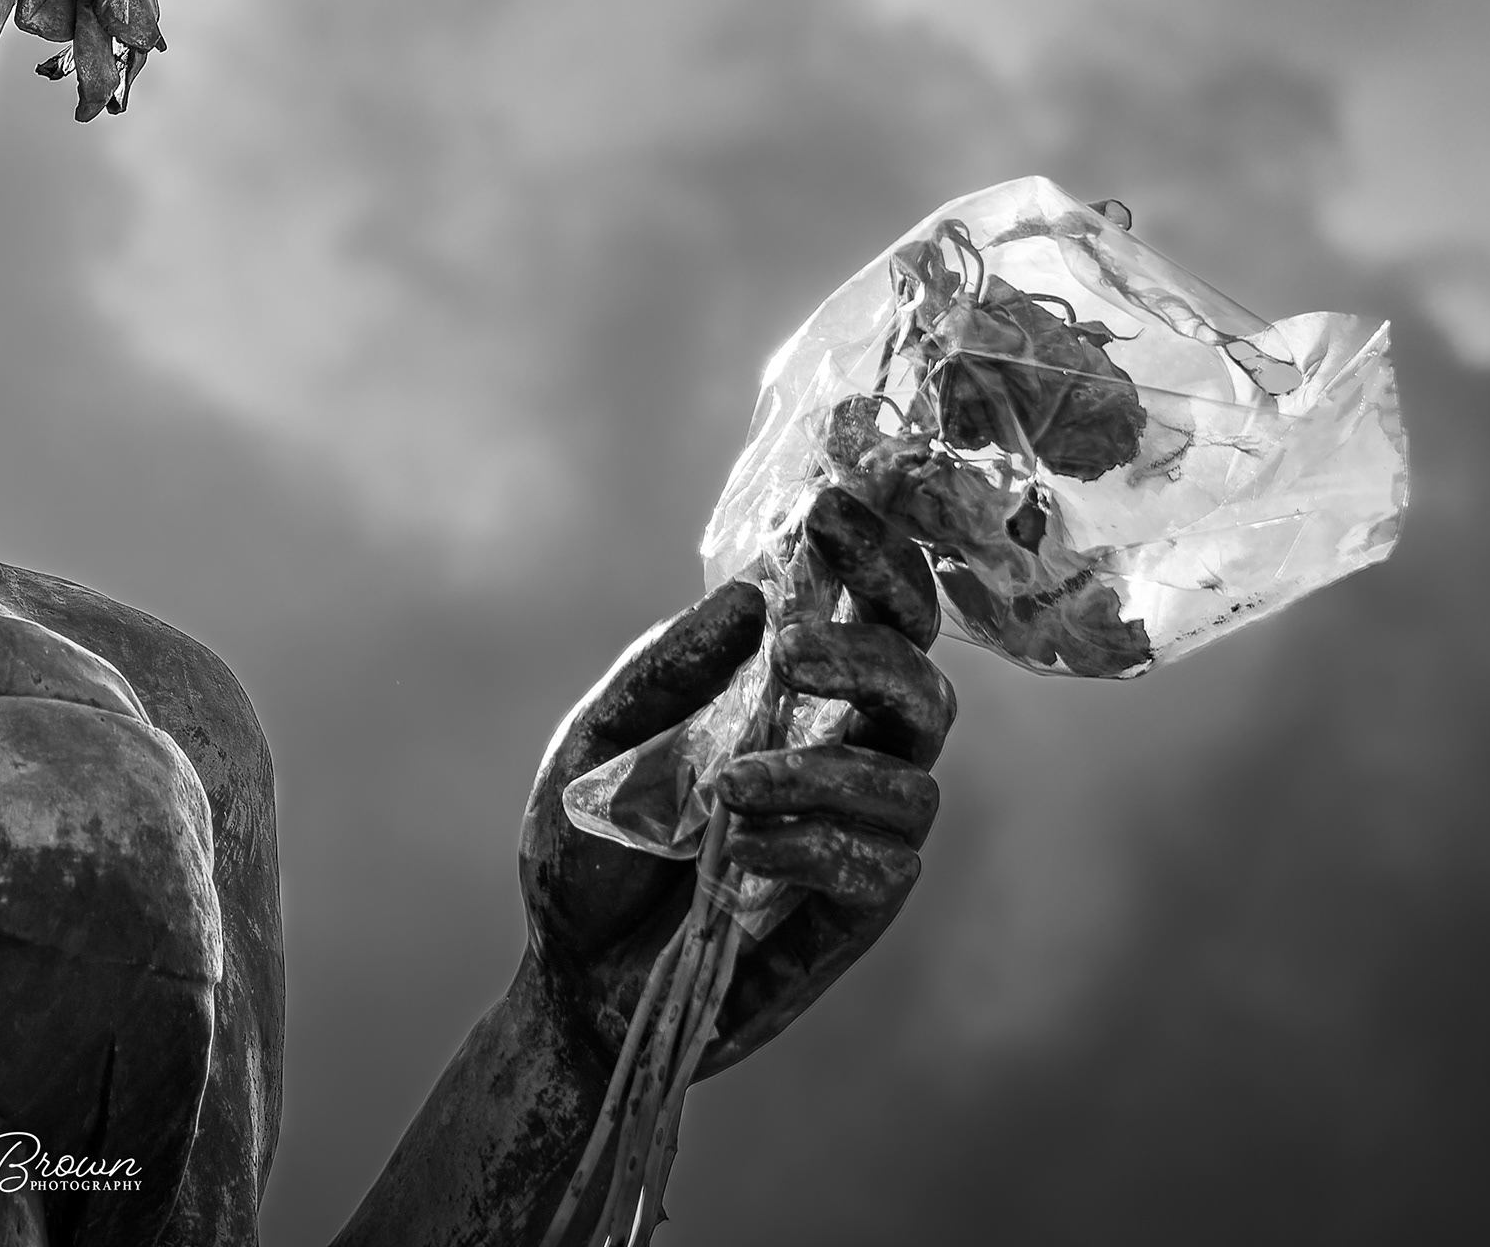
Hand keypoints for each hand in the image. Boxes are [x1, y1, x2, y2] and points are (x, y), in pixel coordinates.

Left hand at [518, 489, 955, 1072]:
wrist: (568, 977)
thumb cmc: (587, 847)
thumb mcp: (596, 740)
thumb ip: (665, 670)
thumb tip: (746, 595)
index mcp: (785, 694)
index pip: (867, 609)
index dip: (874, 554)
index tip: (831, 512)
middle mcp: (838, 752)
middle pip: (921, 683)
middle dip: (875, 652)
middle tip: (795, 650)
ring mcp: (852, 835)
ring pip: (913, 780)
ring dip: (826, 770)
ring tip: (731, 786)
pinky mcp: (851, 916)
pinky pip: (877, 868)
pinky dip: (815, 845)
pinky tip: (743, 849)